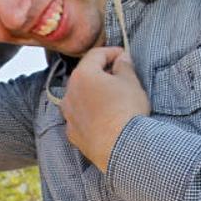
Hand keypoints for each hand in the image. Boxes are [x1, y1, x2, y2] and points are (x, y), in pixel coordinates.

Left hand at [60, 47, 149, 171]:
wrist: (121, 148)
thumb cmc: (126, 111)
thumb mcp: (131, 82)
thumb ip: (124, 66)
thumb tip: (121, 59)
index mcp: (82, 75)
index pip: (95, 54)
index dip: (112, 52)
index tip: (124, 56)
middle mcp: (69, 93)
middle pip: (85, 75)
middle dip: (102, 72)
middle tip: (121, 76)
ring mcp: (68, 115)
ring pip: (80, 97)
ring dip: (94, 93)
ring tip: (113, 98)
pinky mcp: (72, 133)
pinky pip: (80, 116)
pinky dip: (90, 113)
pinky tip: (105, 117)